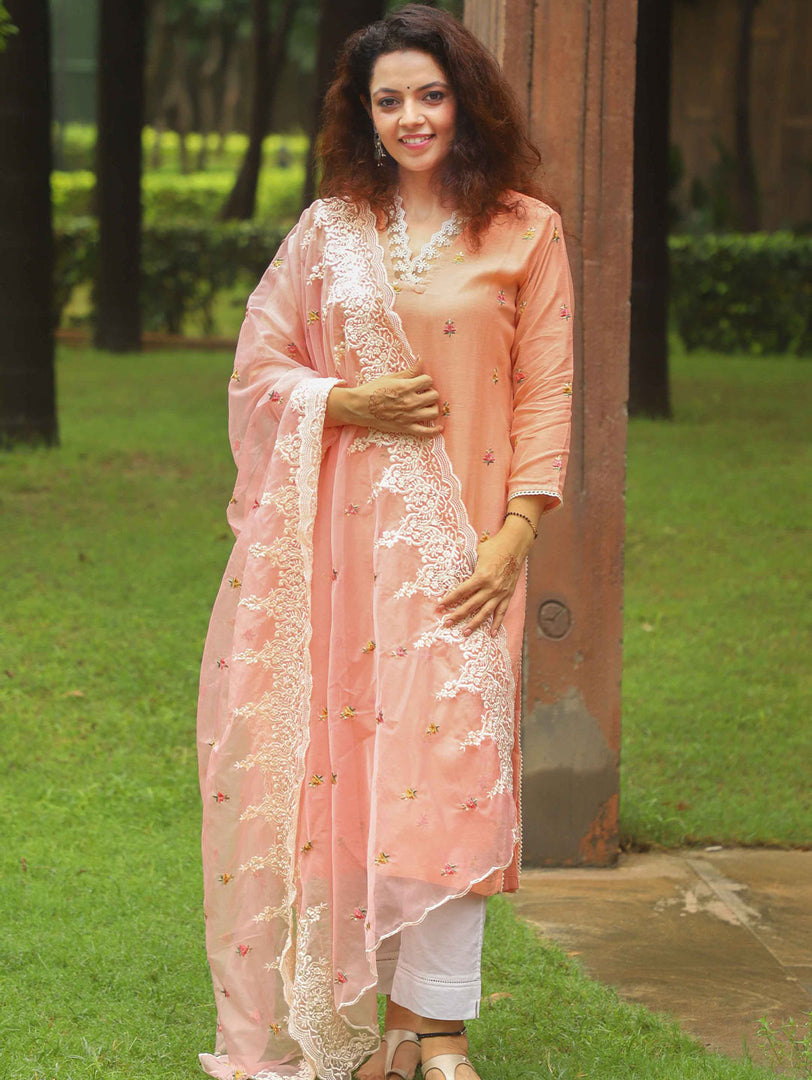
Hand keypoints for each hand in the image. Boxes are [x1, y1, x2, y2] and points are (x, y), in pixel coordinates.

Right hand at [326, 359, 441, 436]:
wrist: (359, 407)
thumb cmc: (372, 390)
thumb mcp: (390, 377)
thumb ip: (409, 371)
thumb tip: (421, 361)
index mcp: (406, 387)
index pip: (428, 381)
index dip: (425, 380)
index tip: (420, 383)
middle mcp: (410, 402)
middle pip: (434, 396)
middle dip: (430, 393)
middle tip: (423, 394)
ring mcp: (409, 416)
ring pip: (433, 412)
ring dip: (432, 407)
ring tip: (426, 406)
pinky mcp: (405, 428)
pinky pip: (425, 432)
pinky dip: (434, 431)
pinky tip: (439, 428)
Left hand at [438, 522, 532, 637]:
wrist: (516, 545)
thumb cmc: (495, 546)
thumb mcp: (478, 553)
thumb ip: (469, 565)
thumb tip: (456, 568)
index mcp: (481, 576)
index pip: (461, 592)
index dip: (449, 600)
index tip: (440, 607)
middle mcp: (490, 588)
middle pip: (470, 605)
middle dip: (457, 615)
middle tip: (447, 624)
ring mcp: (500, 593)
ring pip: (485, 613)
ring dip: (474, 624)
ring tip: (464, 633)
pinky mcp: (508, 595)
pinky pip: (501, 612)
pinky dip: (497, 624)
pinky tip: (491, 633)